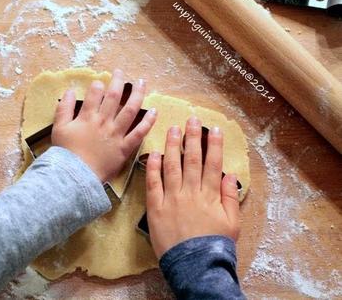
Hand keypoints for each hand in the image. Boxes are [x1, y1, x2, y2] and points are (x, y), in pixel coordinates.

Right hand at [52, 69, 156, 182]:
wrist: (74, 176)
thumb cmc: (66, 153)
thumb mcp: (59, 128)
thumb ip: (64, 108)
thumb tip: (70, 91)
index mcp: (87, 117)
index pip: (95, 94)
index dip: (99, 85)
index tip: (101, 81)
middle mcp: (104, 122)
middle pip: (115, 97)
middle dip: (119, 81)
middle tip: (121, 72)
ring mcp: (116, 134)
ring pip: (130, 110)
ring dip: (138, 94)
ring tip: (142, 83)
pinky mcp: (125, 148)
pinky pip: (139, 133)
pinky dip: (148, 122)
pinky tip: (154, 111)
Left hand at [145, 117, 239, 258]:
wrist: (193, 265)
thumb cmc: (214, 244)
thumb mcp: (232, 222)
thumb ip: (230, 197)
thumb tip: (231, 175)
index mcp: (210, 195)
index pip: (212, 164)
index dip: (213, 145)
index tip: (213, 129)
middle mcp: (191, 191)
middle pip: (192, 159)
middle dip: (193, 137)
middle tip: (191, 119)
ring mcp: (172, 198)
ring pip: (172, 166)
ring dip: (172, 146)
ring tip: (173, 129)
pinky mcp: (155, 207)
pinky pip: (153, 183)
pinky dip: (153, 167)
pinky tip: (153, 153)